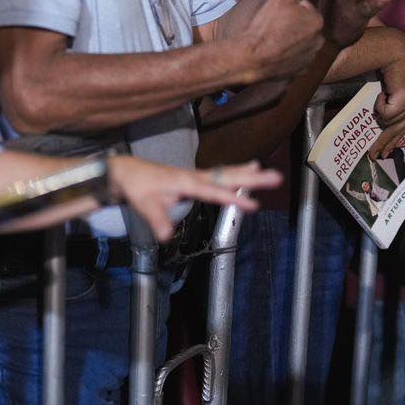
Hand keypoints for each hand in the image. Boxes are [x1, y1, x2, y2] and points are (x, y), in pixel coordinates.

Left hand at [109, 157, 278, 239]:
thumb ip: (157, 219)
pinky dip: (236, 171)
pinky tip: (249, 168)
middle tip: (275, 177)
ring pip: (226, 173)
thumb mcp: (144, 205)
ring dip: (247, 173)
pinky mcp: (195, 178)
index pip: (214, 192)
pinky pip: (220, 174)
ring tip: (267, 172)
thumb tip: (166, 236)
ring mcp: (196, 176)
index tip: (253, 206)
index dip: (233, 199)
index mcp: (185, 182)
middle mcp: (194, 176)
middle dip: (252, 179)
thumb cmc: (137, 187)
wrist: (128, 173)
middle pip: (227, 177)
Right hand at [236, 0, 324, 83]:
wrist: (252, 57)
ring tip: (274, 40)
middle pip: (304, 26)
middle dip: (293, 25)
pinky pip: (298, 59)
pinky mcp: (302, 71)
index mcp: (316, 20)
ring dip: (292, 40)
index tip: (277, 15)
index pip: (304, 8)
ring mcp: (311, 57)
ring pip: (302, 42)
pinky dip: (290, 57)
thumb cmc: (266, 24)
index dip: (289, 9)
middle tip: (274, 26)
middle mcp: (319, 40)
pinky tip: (276, 54)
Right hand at [373, 49, 404, 143]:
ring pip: (390, 122)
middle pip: (398, 131)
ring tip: (380, 98)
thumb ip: (393, 103)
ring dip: (380, 112)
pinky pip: (387, 113)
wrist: (396, 52)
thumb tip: (383, 121)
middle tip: (373, 155)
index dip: (393, 140)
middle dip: (384, 143)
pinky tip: (383, 93)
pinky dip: (380, 104)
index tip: (385, 152)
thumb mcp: (394, 89)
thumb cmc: (393, 67)